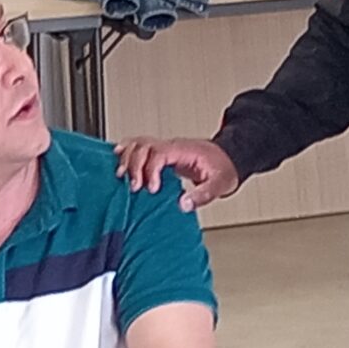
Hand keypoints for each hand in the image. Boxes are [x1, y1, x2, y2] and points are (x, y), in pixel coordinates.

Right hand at [113, 136, 239, 210]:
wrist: (229, 158)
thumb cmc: (224, 168)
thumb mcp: (220, 184)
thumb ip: (203, 195)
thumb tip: (183, 204)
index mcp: (184, 150)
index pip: (159, 153)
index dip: (151, 169)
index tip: (152, 188)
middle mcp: (172, 146)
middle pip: (144, 145)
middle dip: (134, 165)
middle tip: (135, 186)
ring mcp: (167, 148)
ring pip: (139, 143)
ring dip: (127, 158)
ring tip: (121, 174)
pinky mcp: (163, 153)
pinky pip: (141, 146)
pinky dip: (128, 151)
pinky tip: (119, 157)